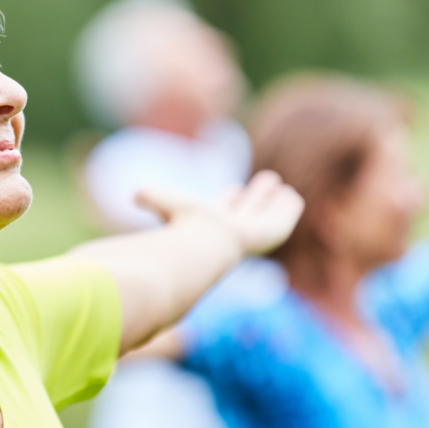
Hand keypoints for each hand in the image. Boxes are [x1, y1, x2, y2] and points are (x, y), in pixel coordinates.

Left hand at [136, 170, 303, 255]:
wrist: (201, 246)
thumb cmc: (181, 227)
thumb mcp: (164, 202)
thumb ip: (151, 197)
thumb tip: (134, 194)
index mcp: (209, 223)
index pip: (222, 211)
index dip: (229, 201)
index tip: (234, 190)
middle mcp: (231, 229)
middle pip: (246, 211)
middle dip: (254, 197)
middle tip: (267, 181)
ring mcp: (250, 234)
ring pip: (264, 216)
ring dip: (272, 202)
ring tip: (285, 189)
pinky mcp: (268, 236)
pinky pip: (281, 222)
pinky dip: (288, 211)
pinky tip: (295, 199)